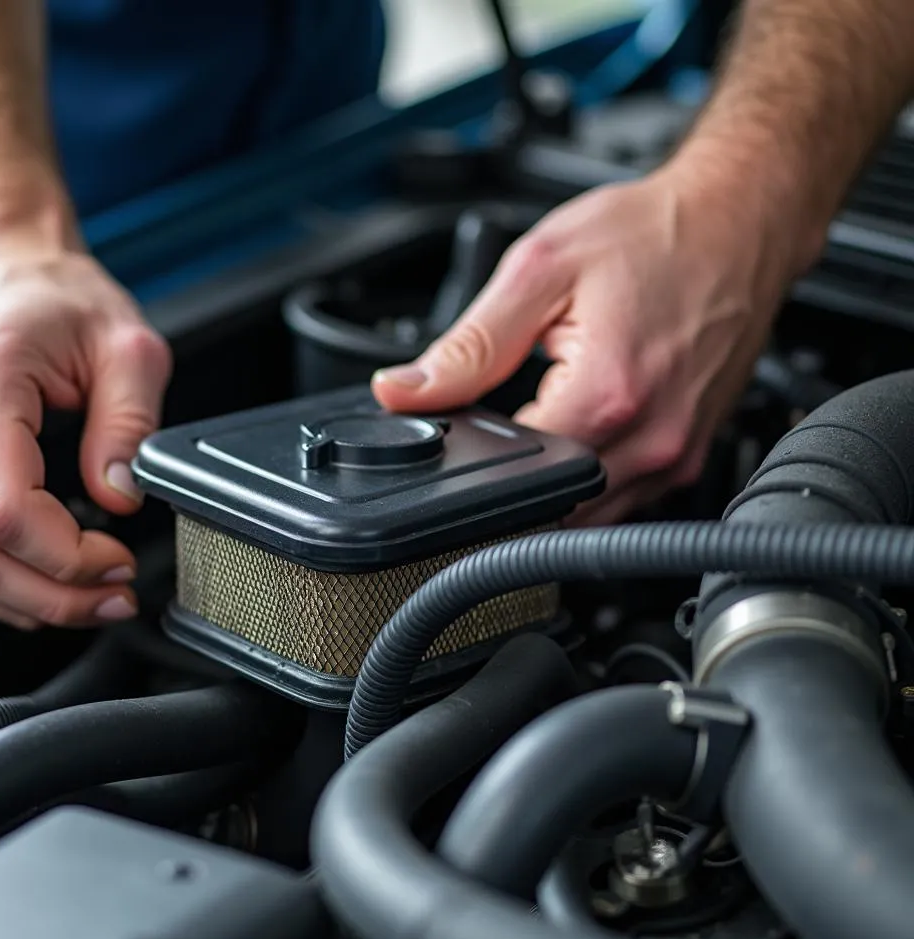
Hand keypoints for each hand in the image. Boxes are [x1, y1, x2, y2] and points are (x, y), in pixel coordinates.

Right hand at [0, 248, 171, 627]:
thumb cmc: (59, 299)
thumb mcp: (129, 346)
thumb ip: (131, 424)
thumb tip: (121, 498)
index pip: (7, 513)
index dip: (69, 559)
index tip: (121, 559)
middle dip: (56, 595)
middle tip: (116, 595)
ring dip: (25, 601)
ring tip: (89, 599)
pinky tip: (42, 586)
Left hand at [372, 165, 800, 523]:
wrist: (738, 220)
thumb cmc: (653, 235)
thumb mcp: (539, 273)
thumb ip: (467, 348)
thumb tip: (402, 393)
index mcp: (606, 395)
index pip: (513, 476)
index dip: (475, 459)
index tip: (469, 428)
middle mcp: (651, 439)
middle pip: (555, 508)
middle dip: (515, 481)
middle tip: (509, 424)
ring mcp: (677, 455)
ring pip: (592, 514)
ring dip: (556, 487)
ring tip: (551, 422)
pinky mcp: (691, 456)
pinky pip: (628, 498)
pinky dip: (594, 481)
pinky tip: (585, 434)